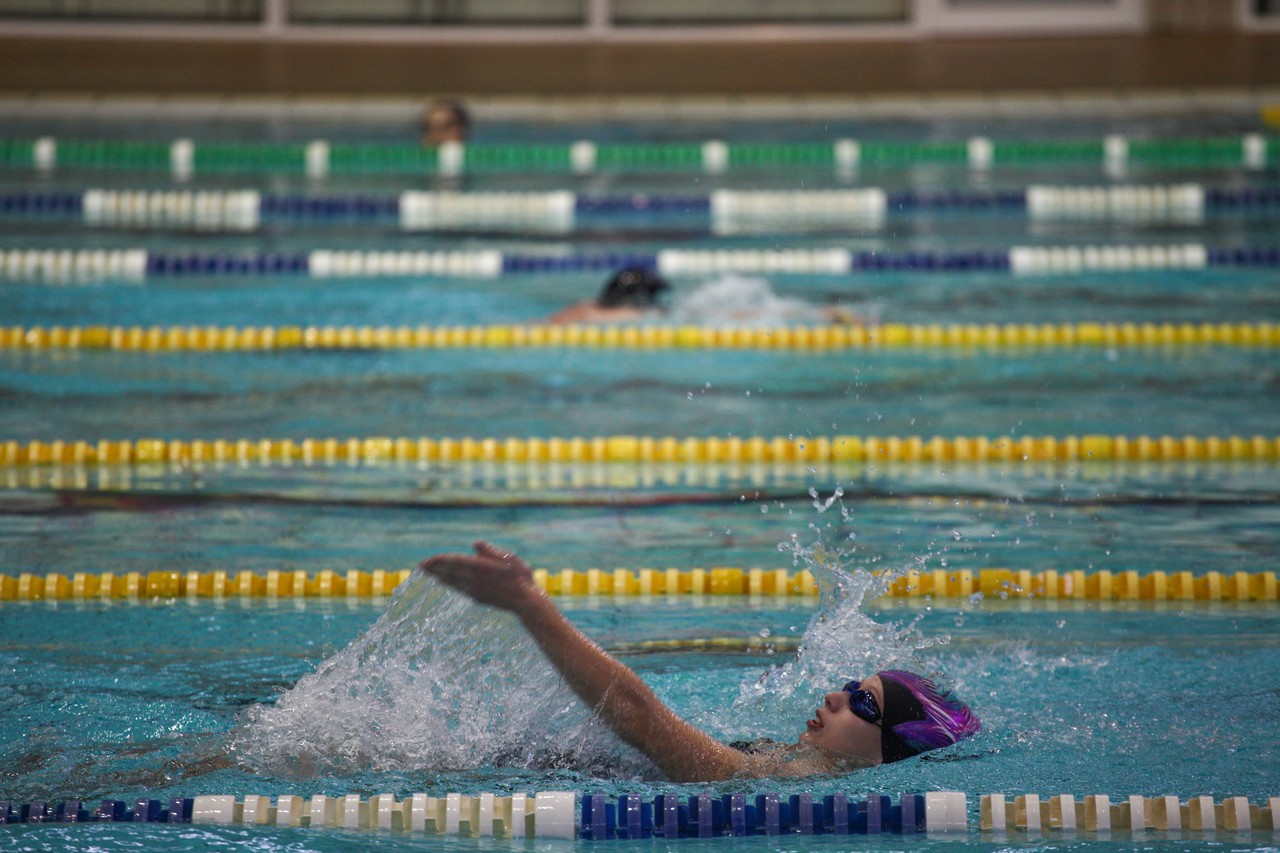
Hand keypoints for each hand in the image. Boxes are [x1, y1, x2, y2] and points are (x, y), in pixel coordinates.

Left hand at [418, 541, 539, 611]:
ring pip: (452, 582)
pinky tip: (446, 583)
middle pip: (449, 573)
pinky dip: (450, 584)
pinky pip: (459, 589)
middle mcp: (474, 580)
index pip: (454, 562)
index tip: (428, 560)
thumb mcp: (509, 558)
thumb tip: (475, 543)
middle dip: (434, 569)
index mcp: (480, 567)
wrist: (526, 602)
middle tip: (420, 566)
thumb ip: (490, 551)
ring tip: (429, 573)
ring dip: (439, 577)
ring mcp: (475, 590)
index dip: (439, 561)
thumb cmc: (521, 577)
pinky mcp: (478, 598)